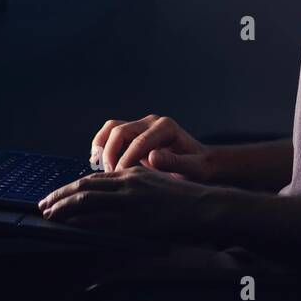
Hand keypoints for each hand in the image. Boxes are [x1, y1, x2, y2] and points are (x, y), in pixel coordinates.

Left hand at [38, 166, 213, 235]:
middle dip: (60, 196)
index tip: (56, 195)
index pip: (92, 179)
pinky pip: (102, 219)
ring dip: (65, 207)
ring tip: (50, 214)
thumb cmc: (181, 197)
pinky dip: (83, 221)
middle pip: (85, 187)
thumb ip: (132, 184)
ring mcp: (130, 199)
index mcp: (130, 173)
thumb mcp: (153, 181)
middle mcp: (127, 182)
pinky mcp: (136, 217)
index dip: (71, 187)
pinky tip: (72, 225)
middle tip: (43, 204)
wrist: (203, 204)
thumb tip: (111, 194)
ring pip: (88, 200)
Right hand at [91, 114, 212, 180]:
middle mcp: (152, 122)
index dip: (126, 160)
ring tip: (101, 169)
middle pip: (120, 130)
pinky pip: (112, 134)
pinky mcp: (135, 133)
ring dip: (102, 147)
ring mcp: (142, 125)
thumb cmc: (198, 168)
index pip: (138, 142)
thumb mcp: (193, 168)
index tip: (121, 178)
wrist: (200, 162)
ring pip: (112, 128)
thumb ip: (175, 162)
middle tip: (111, 176)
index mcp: (166, 127)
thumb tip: (152, 156)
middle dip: (111, 154)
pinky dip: (102, 146)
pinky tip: (99, 164)